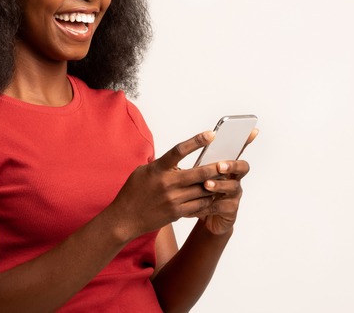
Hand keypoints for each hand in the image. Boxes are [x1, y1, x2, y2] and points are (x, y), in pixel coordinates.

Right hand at [108, 131, 224, 239]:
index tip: (211, 134)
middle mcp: (167, 183)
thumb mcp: (143, 171)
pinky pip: (199, 205)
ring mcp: (173, 199)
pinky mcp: (177, 213)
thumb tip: (179, 157)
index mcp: (158, 168)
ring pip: (203, 189)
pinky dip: (208, 199)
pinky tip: (213, 195)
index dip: (196, 140)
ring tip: (225, 179)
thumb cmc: (134, 192)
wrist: (125, 219)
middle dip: (216, 167)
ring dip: (215, 184)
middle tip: (228, 162)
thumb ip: (162, 164)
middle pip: (199, 172)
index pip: (179, 150)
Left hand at [195, 128, 257, 234]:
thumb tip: (196, 144)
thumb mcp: (198, 175)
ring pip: (232, 187)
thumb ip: (201, 164)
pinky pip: (222, 206)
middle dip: (232, 165)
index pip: (238, 150)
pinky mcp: (230, 210)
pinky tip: (199, 204)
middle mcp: (234, 178)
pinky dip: (209, 205)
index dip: (247, 140)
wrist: (202, 216)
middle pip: (242, 167)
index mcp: (227, 166)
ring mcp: (234, 194)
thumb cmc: (200, 191)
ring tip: (207, 185)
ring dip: (219, 185)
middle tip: (219, 165)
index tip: (252, 131)